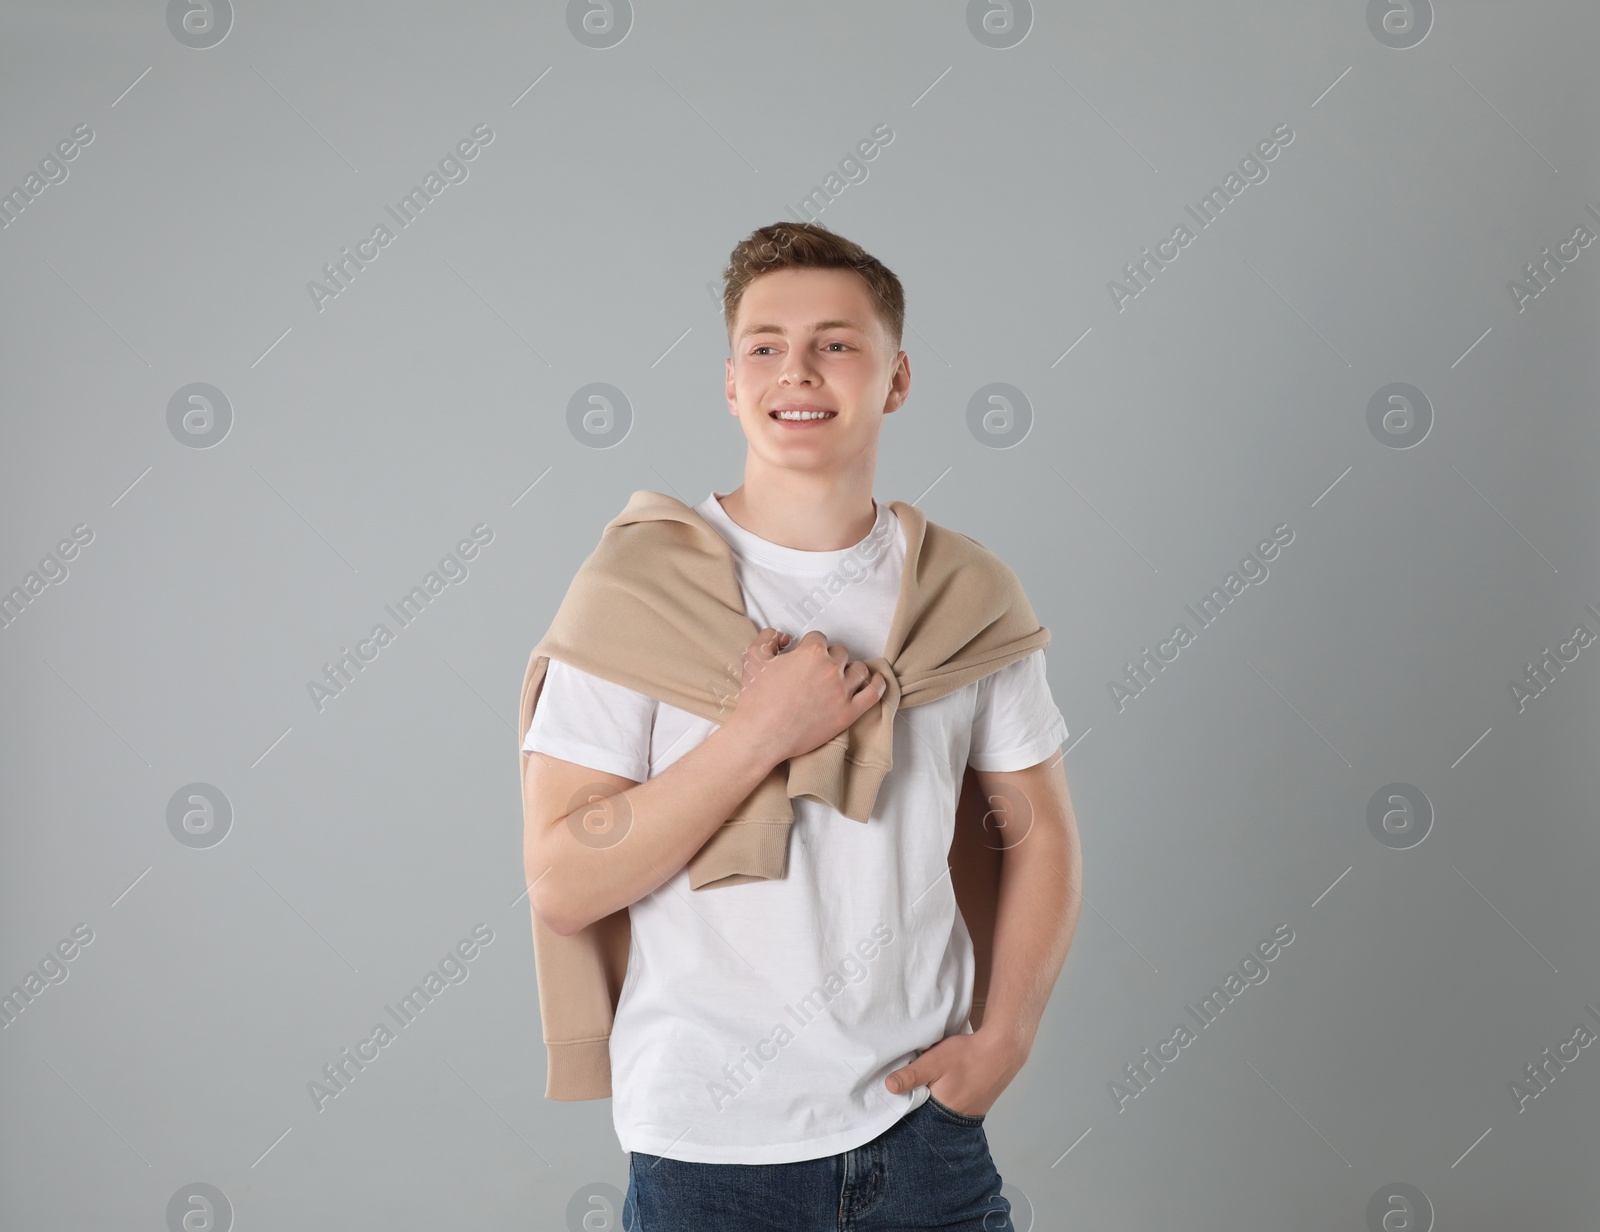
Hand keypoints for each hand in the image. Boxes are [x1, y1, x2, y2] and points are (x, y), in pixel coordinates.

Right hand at [725, 628, 885, 765]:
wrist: (761, 736)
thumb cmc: (756, 699)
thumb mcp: (753, 658)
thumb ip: (768, 637)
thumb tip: (786, 637)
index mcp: (811, 652)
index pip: (819, 638)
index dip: (809, 646)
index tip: (804, 657)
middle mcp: (830, 668)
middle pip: (841, 653)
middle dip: (830, 658)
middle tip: (818, 672)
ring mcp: (842, 691)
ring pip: (859, 670)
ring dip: (850, 670)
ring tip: (840, 678)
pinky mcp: (848, 713)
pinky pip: (873, 694)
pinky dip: (879, 684)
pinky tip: (877, 680)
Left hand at [883, 1027, 1028, 1117]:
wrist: (1002, 1050)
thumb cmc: (968, 1055)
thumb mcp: (934, 1061)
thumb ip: (911, 1075)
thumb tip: (888, 1087)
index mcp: (941, 1111)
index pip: (915, 1117)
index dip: (905, 1107)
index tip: (897, 1098)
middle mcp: (955, 1119)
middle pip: (929, 1117)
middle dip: (919, 1107)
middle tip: (913, 1091)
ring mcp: (969, 1115)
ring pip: (942, 1114)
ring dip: (935, 1104)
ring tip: (930, 1089)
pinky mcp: (977, 1108)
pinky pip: (956, 1109)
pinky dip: (948, 1101)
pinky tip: (947, 1088)